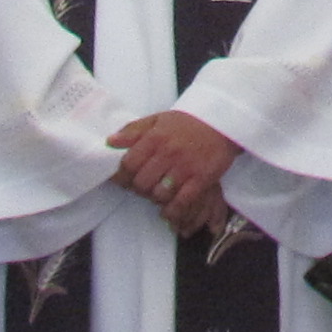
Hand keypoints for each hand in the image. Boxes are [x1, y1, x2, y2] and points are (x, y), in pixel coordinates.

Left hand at [107, 108, 238, 237]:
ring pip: (159, 194)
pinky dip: (172, 210)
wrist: (221, 123)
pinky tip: (168, 211)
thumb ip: (133, 130)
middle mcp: (168, 152)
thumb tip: (110, 141)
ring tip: (157, 194)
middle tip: (142, 188)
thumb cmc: (186, 123)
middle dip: (138, 189)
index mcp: (155, 137)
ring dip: (155, 198)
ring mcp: (185, 167)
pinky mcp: (201, 178)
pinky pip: (181, 202)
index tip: (124, 180)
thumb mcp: (158, 120)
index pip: (128, 164)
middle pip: (141, 182)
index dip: (122, 176)